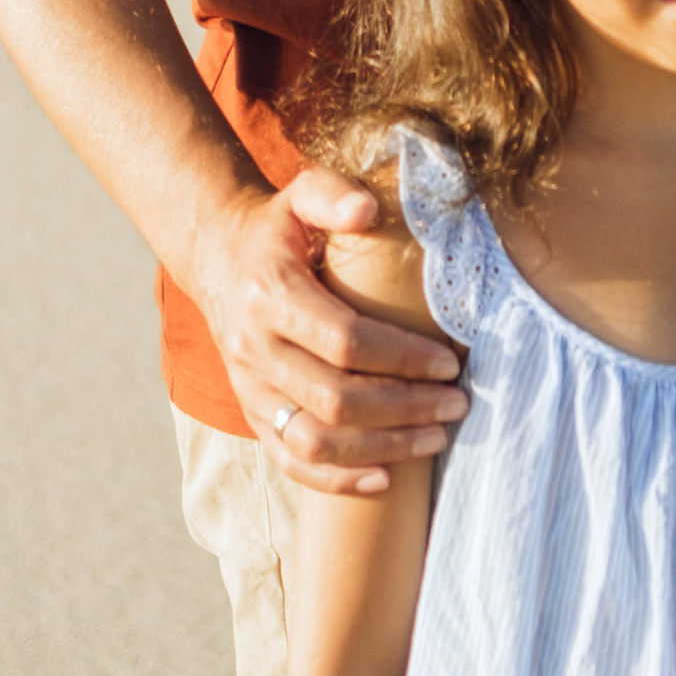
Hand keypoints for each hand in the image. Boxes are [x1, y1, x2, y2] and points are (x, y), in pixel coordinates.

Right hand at [194, 171, 464, 493]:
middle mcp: (253, 349)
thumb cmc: (278, 227)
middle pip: (335, 399)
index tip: (451, 362)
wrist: (218, 257)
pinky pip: (290, 461)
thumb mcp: (300, 194)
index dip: (402, 357)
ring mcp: (250, 388)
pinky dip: (337, 480)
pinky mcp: (252, 414)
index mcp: (269, 294)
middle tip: (458, 403)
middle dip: (405, 408)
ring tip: (436, 438)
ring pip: (315, 440)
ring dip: (381, 448)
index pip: (345, 340)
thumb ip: (332, 195)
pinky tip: (385, 478)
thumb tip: (366, 211)